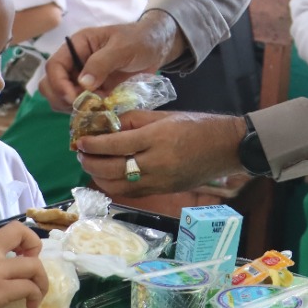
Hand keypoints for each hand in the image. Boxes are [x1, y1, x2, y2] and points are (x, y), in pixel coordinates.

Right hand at [0, 223, 47, 307]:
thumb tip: (7, 273)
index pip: (17, 228)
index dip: (31, 241)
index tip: (26, 257)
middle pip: (32, 247)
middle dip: (41, 267)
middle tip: (34, 281)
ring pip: (35, 269)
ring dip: (42, 285)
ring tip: (35, 298)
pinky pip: (27, 289)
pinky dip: (34, 298)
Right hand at [39, 11, 182, 109]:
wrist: (157, 47)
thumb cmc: (140, 40)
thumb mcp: (123, 48)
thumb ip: (102, 63)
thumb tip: (82, 84)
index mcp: (77, 46)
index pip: (53, 66)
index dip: (59, 84)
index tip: (74, 98)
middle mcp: (74, 62)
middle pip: (50, 84)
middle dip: (62, 98)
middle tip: (83, 106)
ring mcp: (82, 78)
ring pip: (61, 97)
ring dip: (72, 108)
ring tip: (94, 108)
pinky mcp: (93, 91)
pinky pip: (79, 105)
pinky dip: (85, 112)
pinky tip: (100, 112)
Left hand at [75, 109, 244, 195]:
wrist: (227, 148)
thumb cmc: (197, 126)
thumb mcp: (164, 116)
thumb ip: (134, 120)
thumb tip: (107, 124)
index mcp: (157, 139)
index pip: (115, 145)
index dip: (93, 145)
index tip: (80, 141)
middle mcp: (156, 164)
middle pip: (113, 169)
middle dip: (91, 162)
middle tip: (80, 153)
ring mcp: (160, 182)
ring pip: (119, 186)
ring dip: (99, 177)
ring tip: (90, 164)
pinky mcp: (163, 191)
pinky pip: (132, 192)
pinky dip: (115, 184)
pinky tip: (108, 175)